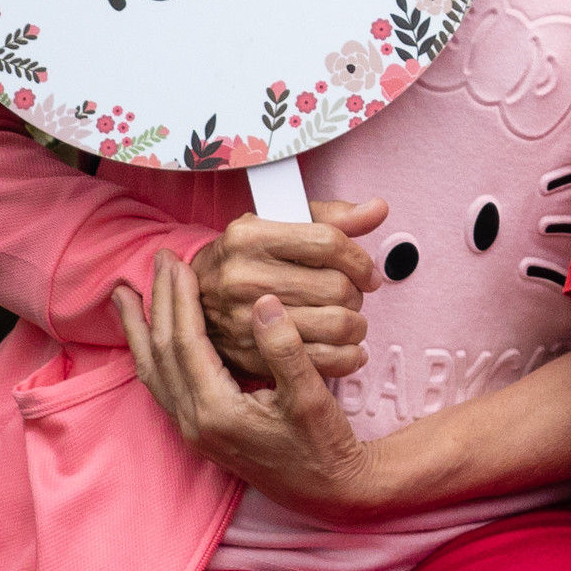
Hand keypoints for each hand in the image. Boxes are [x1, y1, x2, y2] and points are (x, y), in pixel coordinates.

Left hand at [113, 250, 383, 516]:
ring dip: (141, 330)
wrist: (327, 491)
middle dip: (156, 305)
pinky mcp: (199, 431)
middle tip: (158, 261)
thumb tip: (264, 304)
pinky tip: (152, 337)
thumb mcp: (311, 397)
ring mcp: (193, 430)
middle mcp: (195, 423)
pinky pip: (163, 385)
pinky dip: (152, 354)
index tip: (180, 262)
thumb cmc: (324, 445)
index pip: (186, 344)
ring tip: (128, 296)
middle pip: (161, 355)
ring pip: (153, 373)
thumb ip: (285, 350)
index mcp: (217, 413)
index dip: (180, 300)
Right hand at [187, 198, 384, 378]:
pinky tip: (348, 347)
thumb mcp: (278, 225)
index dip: (360, 259)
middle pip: (334, 287)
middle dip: (358, 293)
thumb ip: (331, 218)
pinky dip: (346, 357)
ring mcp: (245, 319)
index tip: (367, 271)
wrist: (192, 298)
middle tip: (355, 295)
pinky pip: (318, 361)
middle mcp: (244, 276)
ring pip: (333, 325)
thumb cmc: (245, 258)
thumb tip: (378, 209)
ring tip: (352, 320)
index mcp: (250, 236)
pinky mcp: (250, 354)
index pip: (328, 243)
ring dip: (356, 325)